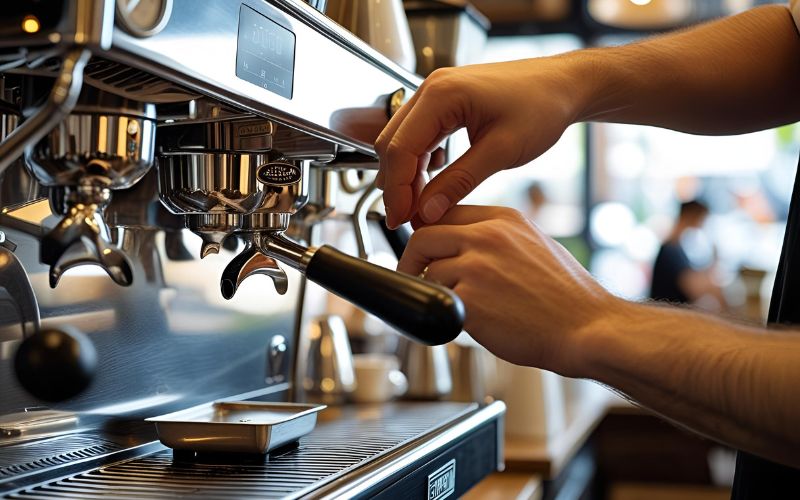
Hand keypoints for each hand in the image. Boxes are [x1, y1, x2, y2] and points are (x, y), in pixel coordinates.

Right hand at [375, 58, 582, 228]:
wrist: (564, 86)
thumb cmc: (542, 106)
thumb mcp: (501, 151)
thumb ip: (459, 181)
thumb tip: (427, 211)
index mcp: (442, 94)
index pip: (400, 148)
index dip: (397, 189)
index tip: (400, 219)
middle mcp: (432, 89)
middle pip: (393, 144)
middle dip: (396, 185)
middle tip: (405, 219)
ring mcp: (436, 94)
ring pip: (402, 141)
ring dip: (405, 175)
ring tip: (417, 208)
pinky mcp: (444, 103)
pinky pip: (418, 136)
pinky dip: (418, 163)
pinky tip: (430, 185)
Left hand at [397, 205, 617, 375]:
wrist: (587, 329)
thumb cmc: (566, 297)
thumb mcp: (533, 244)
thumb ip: (495, 237)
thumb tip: (461, 241)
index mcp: (503, 219)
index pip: (445, 213)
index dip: (429, 233)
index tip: (425, 250)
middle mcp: (487, 237)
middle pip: (424, 236)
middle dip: (413, 259)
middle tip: (415, 276)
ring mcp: (476, 267)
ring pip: (428, 273)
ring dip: (433, 291)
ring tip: (453, 305)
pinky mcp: (469, 301)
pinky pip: (437, 302)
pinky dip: (443, 312)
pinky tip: (461, 321)